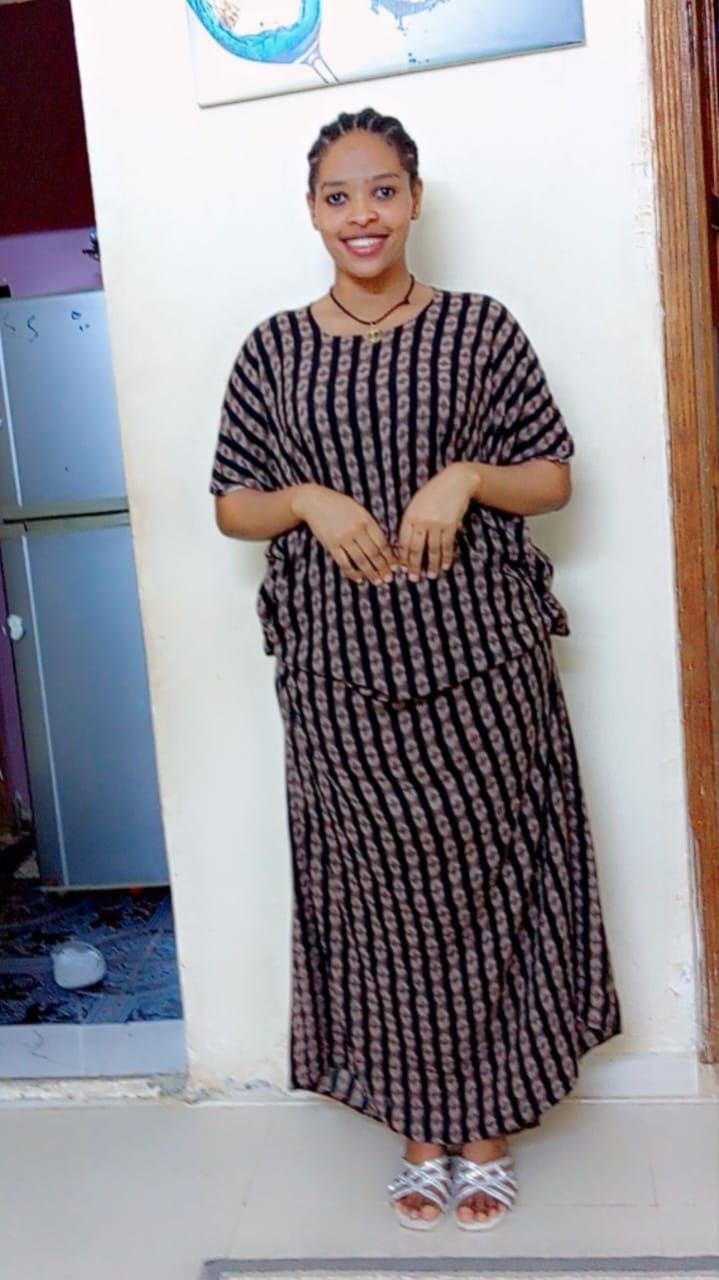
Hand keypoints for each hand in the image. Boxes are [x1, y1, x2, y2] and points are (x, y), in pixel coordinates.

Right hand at [292, 484, 397, 583]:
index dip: (390, 557)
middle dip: (383, 568)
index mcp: (366, 520)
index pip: (382, 542)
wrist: (314, 501)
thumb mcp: (359, 510)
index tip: (396, 566)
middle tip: (389, 578)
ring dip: (371, 573)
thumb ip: (370, 525)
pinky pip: (344, 563)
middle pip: (373, 553)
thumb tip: (384, 545)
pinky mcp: (331, 545)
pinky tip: (359, 579)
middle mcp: (356, 529)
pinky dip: (353, 573)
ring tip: (378, 581)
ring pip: (361, 560)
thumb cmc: (339, 505)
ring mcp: (343, 537)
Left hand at [395, 462, 479, 580]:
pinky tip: (445, 565)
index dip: (403, 557)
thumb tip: (406, 544)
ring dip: (432, 565)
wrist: (455, 481)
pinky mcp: (450, 525)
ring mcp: (436, 523)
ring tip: (431, 575)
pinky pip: (447, 545)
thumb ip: (411, 521)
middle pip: (416, 548)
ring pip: (432, 549)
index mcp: (409, 516)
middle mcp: (421, 521)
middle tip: (414, 578)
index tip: (402, 568)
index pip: (403, 542)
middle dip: (414, 566)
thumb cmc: (433, 492)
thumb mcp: (416, 503)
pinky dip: (446, 557)